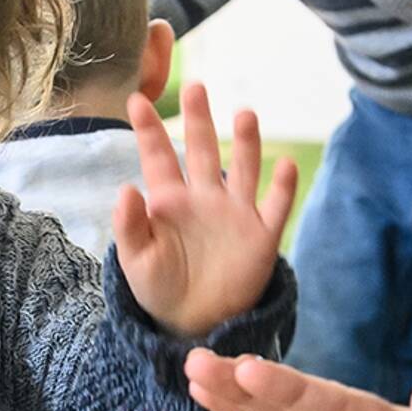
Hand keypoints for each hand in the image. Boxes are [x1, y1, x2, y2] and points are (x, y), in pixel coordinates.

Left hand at [115, 83, 295, 336]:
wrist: (193, 323)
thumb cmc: (159, 288)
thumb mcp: (135, 261)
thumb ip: (129, 225)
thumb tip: (126, 188)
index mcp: (169, 201)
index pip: (157, 158)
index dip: (149, 130)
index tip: (136, 101)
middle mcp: (204, 198)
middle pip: (203, 150)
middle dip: (199, 120)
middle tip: (197, 87)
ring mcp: (235, 213)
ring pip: (244, 169)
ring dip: (247, 143)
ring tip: (245, 114)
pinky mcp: (261, 236)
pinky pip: (276, 207)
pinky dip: (283, 187)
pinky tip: (285, 164)